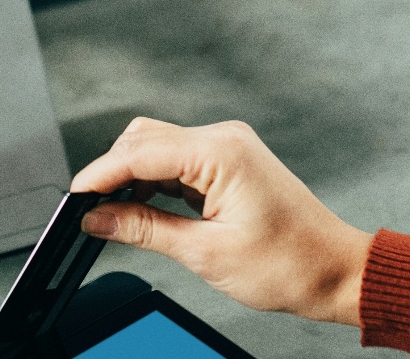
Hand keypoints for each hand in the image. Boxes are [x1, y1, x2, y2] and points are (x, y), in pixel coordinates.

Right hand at [71, 117, 373, 327]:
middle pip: (144, 139)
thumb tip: (98, 218)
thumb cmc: (289, 264)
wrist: (335, 271)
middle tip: (89, 211)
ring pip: (158, 147)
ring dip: (133, 177)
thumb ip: (145, 230)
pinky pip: (178, 161)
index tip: (73, 198)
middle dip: (112, 172)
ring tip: (114, 215)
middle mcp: (224, 139)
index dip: (99, 175)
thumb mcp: (205, 254)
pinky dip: (155, 182)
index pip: (140, 152)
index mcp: (221, 153)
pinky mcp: (229, 162)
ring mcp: (228, 148)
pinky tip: (144, 210)